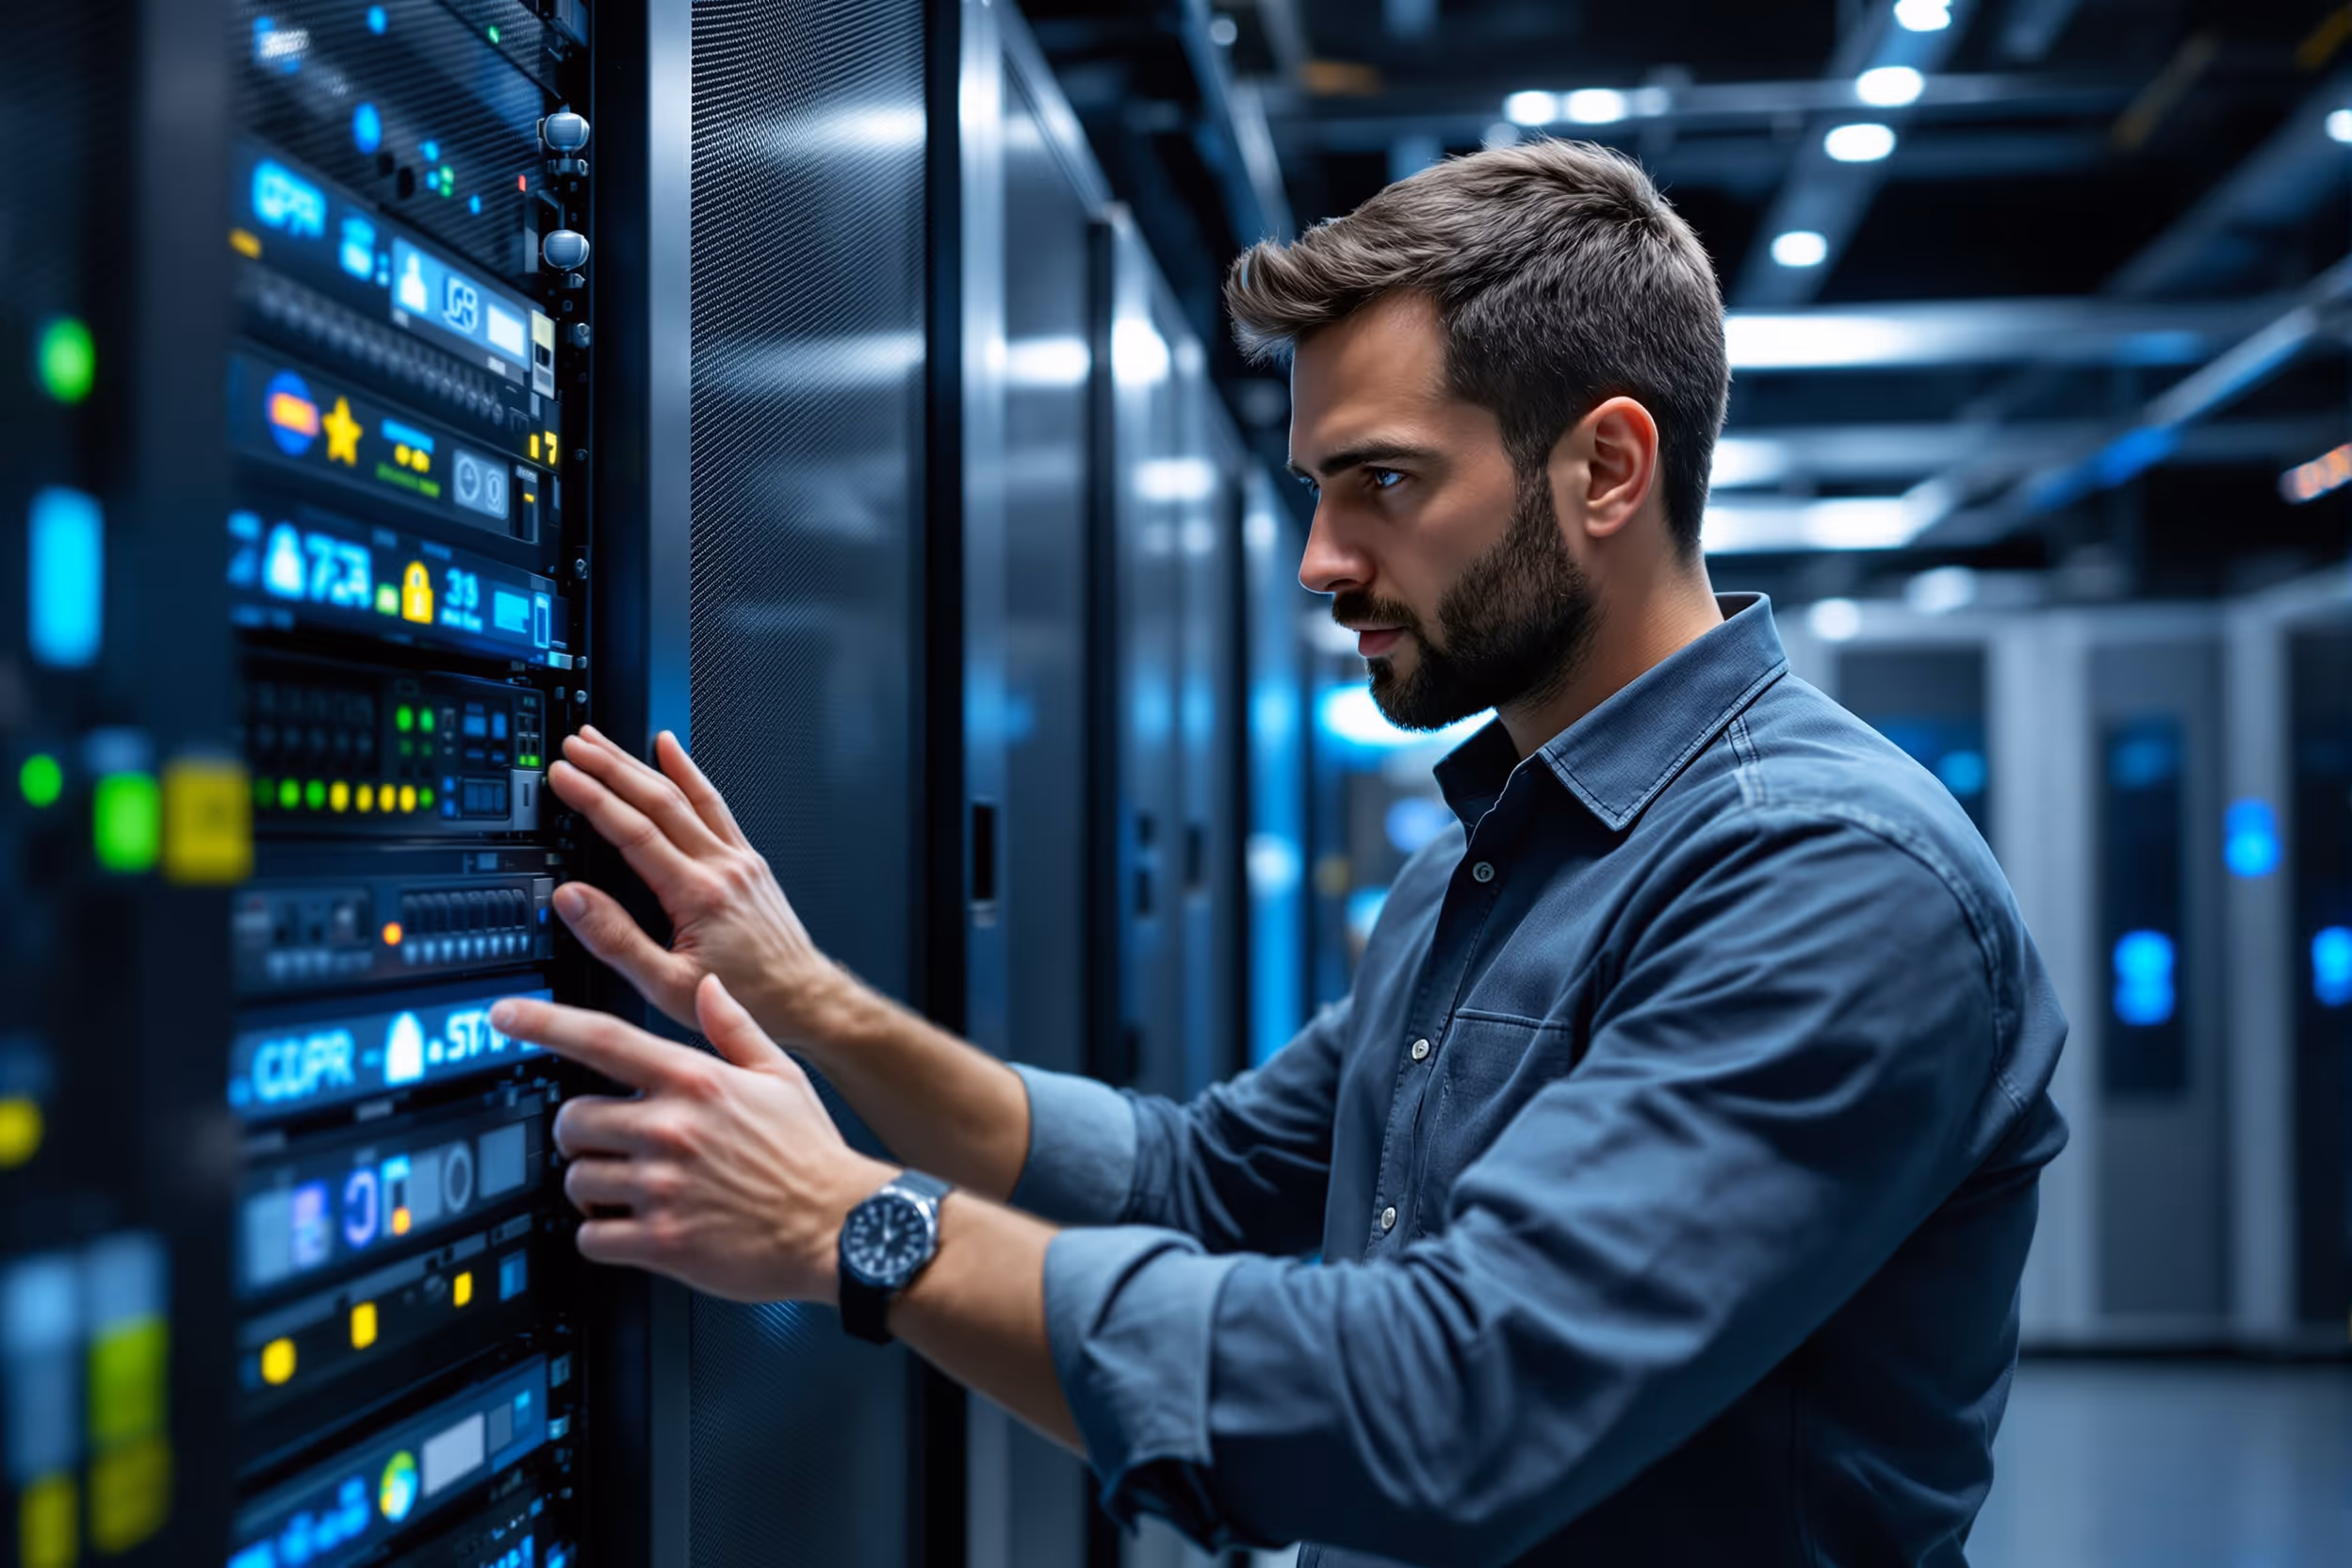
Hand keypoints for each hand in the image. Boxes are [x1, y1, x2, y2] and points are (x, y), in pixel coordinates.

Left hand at [492, 976, 894, 1303]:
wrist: (842, 1228)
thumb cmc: (812, 1154)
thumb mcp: (781, 1075)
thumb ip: (734, 1028)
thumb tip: (708, 987)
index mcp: (695, 1082)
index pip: (602, 1040)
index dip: (544, 1024)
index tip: (504, 1016)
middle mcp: (671, 1129)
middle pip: (573, 1119)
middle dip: (579, 1133)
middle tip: (602, 1144)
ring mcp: (662, 1187)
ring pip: (576, 1179)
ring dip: (590, 1187)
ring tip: (625, 1191)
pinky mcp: (662, 1241)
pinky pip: (591, 1236)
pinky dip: (601, 1236)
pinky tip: (630, 1229)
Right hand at [545, 726, 846, 1043]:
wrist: (802, 998)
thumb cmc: (745, 996)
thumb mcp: (666, 985)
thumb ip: (616, 940)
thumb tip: (573, 900)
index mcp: (697, 895)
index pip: (634, 831)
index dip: (593, 798)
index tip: (564, 775)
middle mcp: (721, 867)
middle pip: (658, 801)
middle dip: (611, 767)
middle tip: (575, 745)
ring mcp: (738, 858)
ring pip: (685, 795)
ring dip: (641, 762)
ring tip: (605, 740)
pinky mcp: (748, 859)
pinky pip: (715, 804)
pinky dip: (689, 773)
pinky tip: (670, 750)